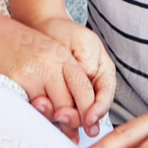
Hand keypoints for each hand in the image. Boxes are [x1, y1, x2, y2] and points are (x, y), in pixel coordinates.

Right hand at [0, 15, 97, 135]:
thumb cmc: (21, 44)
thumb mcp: (49, 52)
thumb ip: (64, 75)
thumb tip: (73, 108)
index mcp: (63, 57)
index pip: (84, 89)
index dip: (89, 112)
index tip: (92, 127)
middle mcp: (50, 64)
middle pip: (69, 103)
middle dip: (72, 123)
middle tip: (73, 136)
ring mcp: (32, 72)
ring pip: (50, 110)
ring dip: (53, 124)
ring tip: (56, 133)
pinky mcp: (15, 81)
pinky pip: (30, 108)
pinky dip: (35, 118)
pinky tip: (36, 123)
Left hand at [25, 15, 115, 135]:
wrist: (43, 29)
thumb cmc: (65, 33)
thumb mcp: (83, 44)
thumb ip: (87, 65)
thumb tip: (86, 88)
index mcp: (104, 76)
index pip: (105, 98)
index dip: (98, 110)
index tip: (88, 119)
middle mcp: (91, 90)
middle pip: (89, 113)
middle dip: (77, 118)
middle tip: (63, 116)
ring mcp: (73, 96)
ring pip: (73, 115)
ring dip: (63, 119)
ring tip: (54, 115)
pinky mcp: (56, 99)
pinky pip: (56, 110)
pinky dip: (50, 113)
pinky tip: (42, 111)